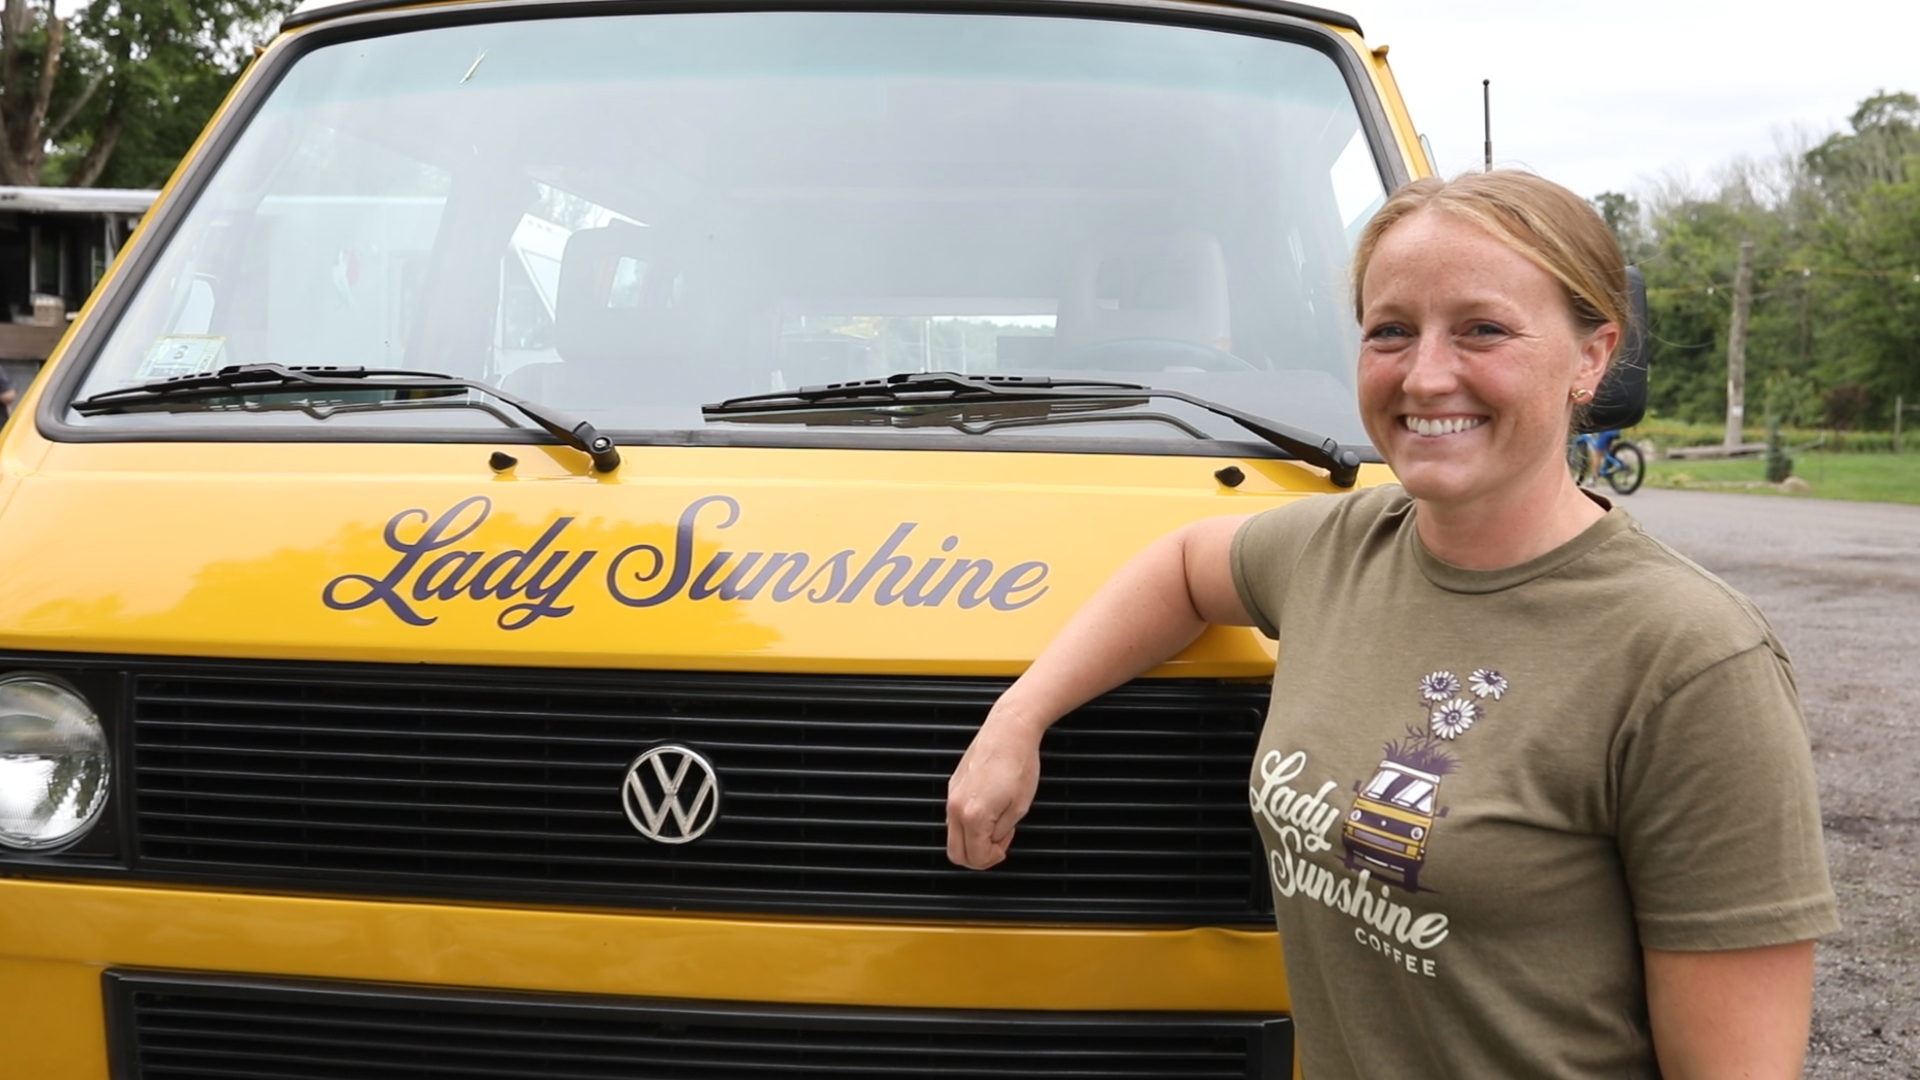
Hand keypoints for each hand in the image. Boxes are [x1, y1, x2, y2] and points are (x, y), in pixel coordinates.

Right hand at [946, 709, 1044, 868]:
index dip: (994, 857)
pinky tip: (988, 811)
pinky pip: (954, 816)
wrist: (1009, 730)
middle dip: (978, 856)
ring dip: (973, 839)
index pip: (975, 857)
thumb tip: (992, 840)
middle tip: (997, 844)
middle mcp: (955, 807)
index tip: (1005, 846)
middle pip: (956, 853)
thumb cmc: (1018, 762)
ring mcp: (952, 795)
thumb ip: (1002, 832)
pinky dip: (968, 823)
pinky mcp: (953, 785)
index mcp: (973, 815)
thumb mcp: (1020, 807)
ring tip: (996, 824)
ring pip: (953, 835)